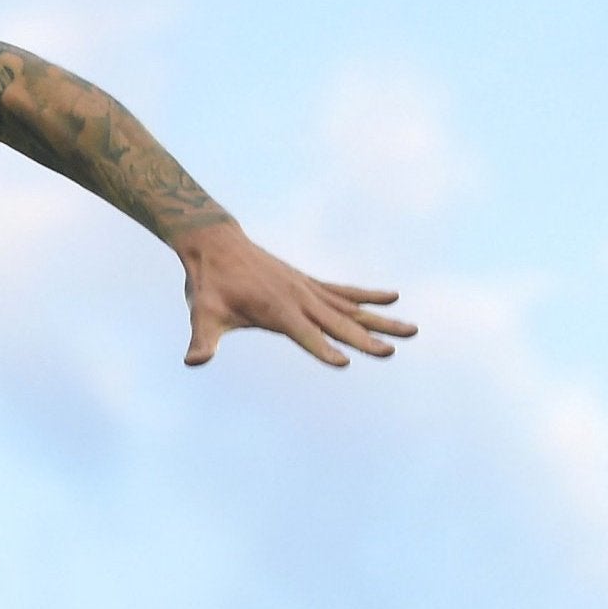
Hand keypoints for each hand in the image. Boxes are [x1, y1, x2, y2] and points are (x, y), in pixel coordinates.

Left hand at [175, 223, 416, 368]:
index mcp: (275, 308)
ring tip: (414, 330)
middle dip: (365, 339)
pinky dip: (368, 295)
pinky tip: (393, 298)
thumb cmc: (209, 285)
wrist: (216, 245)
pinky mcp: (309, 283)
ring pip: (350, 307)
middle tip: (392, 351)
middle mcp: (298, 297)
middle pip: (337, 323)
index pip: (303, 334)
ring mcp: (307, 288)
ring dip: (381, 319)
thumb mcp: (202, 313)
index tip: (345, 363)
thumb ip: (202, 339)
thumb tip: (193, 360)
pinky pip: (344, 291)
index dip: (321, 349)